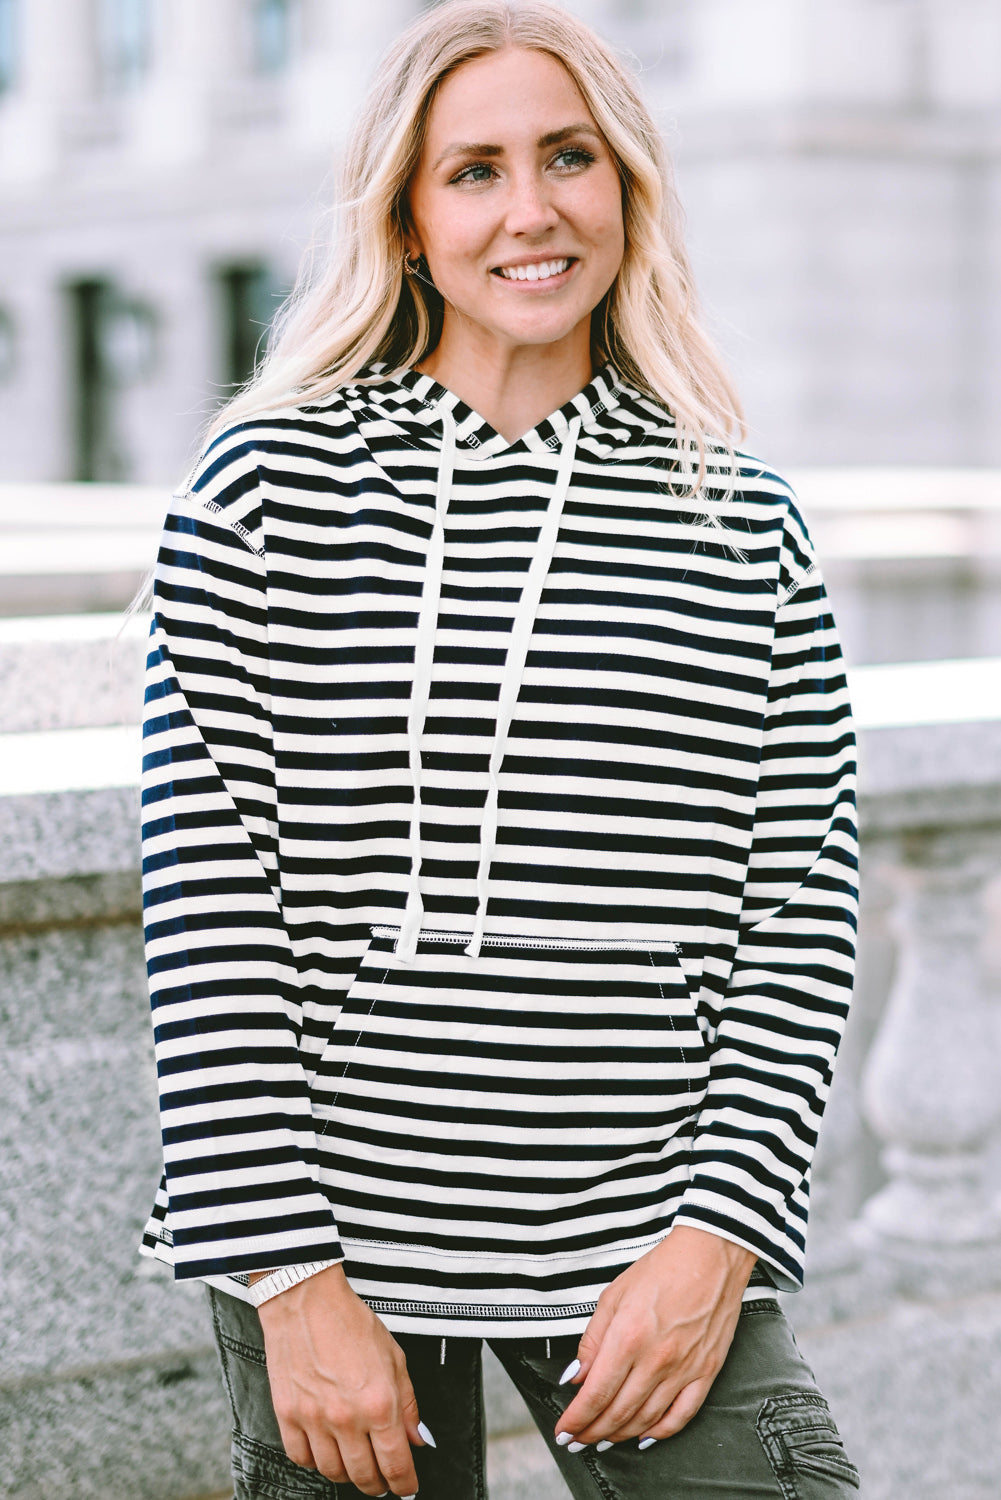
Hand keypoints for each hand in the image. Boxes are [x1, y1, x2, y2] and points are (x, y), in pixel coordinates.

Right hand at [256, 1264, 425, 1496]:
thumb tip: (418, 1439)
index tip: (407, 1488)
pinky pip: (301, 1458)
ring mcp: (314, 1419)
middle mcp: (347, 1418)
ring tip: (355, 1463)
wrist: (305, 1299)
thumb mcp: (394, 1357)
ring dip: (348, 1474)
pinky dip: (315, 1461)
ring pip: (333, 1472)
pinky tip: (325, 1449)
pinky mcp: (287, 1415)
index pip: (396, 1465)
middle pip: (364, 1476)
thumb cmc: (351, 1322)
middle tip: (382, 1481)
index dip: (405, 1484)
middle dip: (378, 1485)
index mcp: (380, 1404)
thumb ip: (409, 1403)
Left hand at [557, 1226, 755, 1448]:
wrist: (711, 1256)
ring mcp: (684, 1369)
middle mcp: (655, 1359)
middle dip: (593, 1432)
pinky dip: (660, 1432)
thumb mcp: (614, 1295)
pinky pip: (682, 1415)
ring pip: (646, 1419)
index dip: (577, 1418)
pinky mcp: (706, 1372)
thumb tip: (576, 1376)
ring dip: (620, 1435)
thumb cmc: (662, 1269)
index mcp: (628, 1337)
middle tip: (577, 1441)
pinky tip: (644, 1437)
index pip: (595, 1393)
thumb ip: (592, 1339)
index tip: (564, 1430)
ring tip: (603, 1441)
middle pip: (618, 1411)